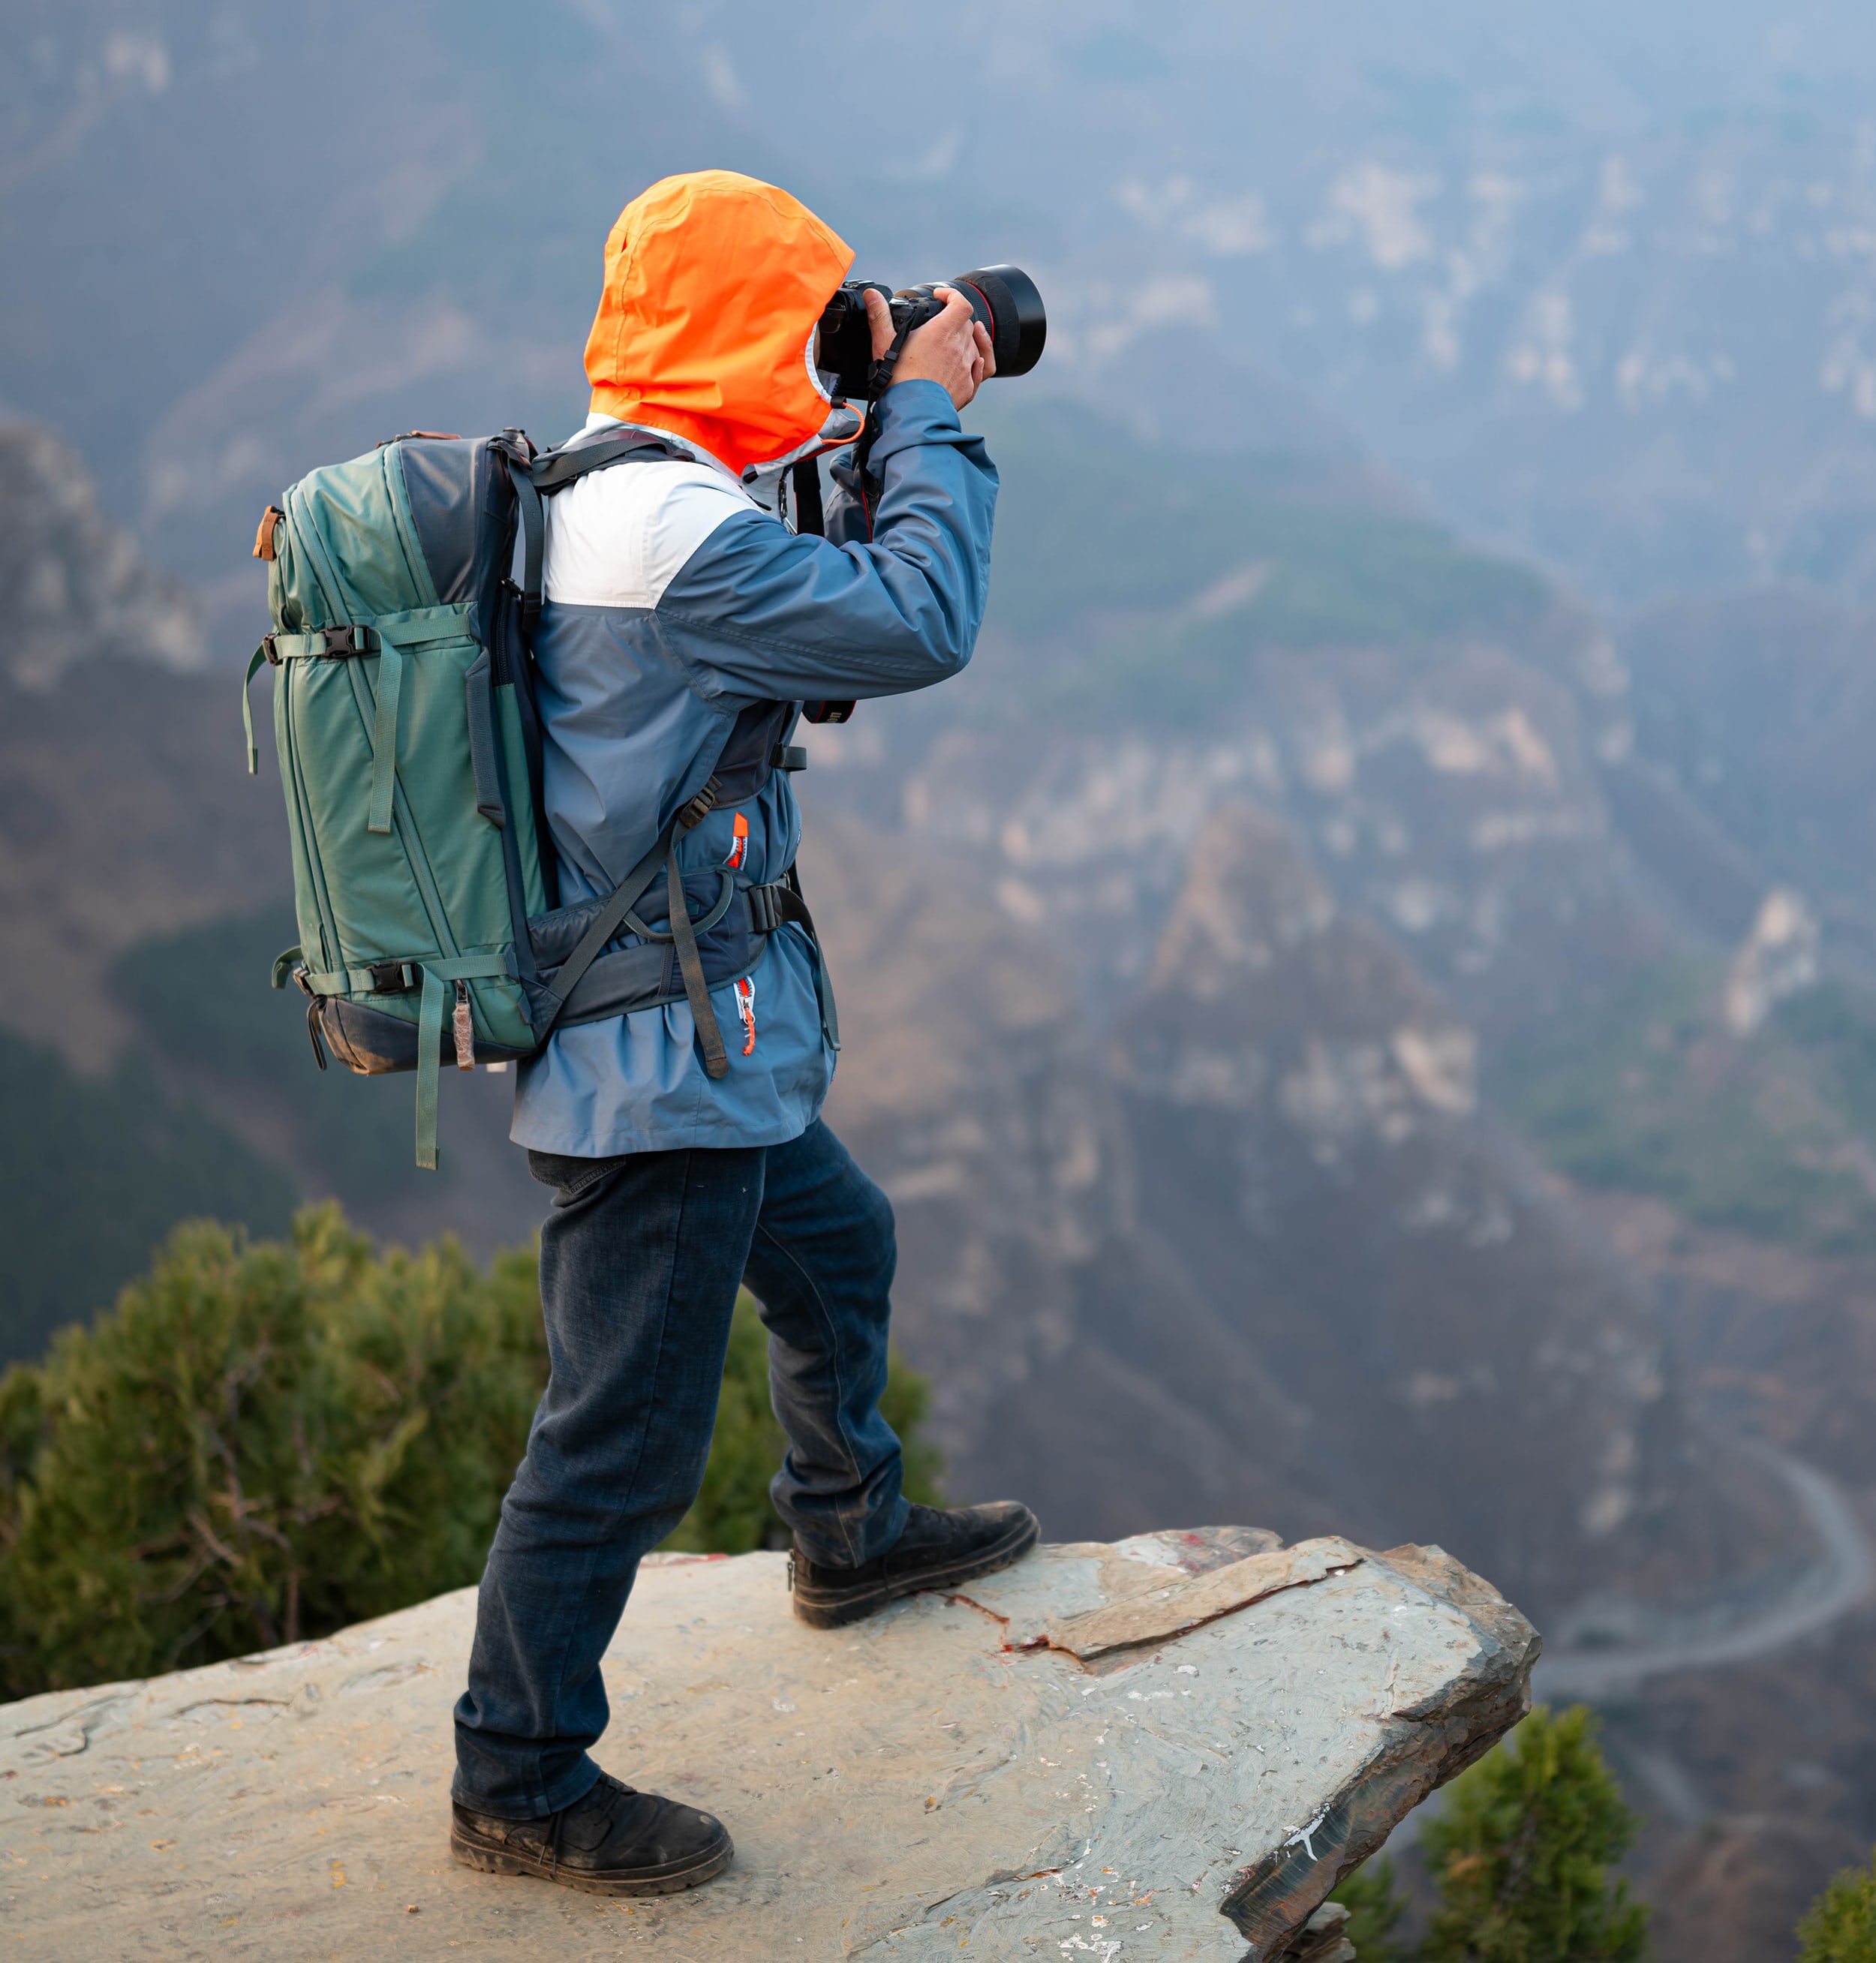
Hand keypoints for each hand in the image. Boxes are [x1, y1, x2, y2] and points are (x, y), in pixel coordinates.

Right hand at [867, 286, 994, 409]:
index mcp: (942, 332)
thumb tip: (872, 295)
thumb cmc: (898, 382)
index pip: (960, 303)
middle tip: (939, 325)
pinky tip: (974, 359)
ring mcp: (967, 368)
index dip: (952, 295)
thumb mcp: (883, 344)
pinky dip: (981, 359)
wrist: (912, 414)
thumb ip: (879, 316)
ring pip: (974, 345)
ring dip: (966, 339)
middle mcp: (959, 347)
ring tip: (952, 342)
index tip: (941, 297)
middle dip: (955, 319)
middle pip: (967, 323)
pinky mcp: (969, 387)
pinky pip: (983, 369)